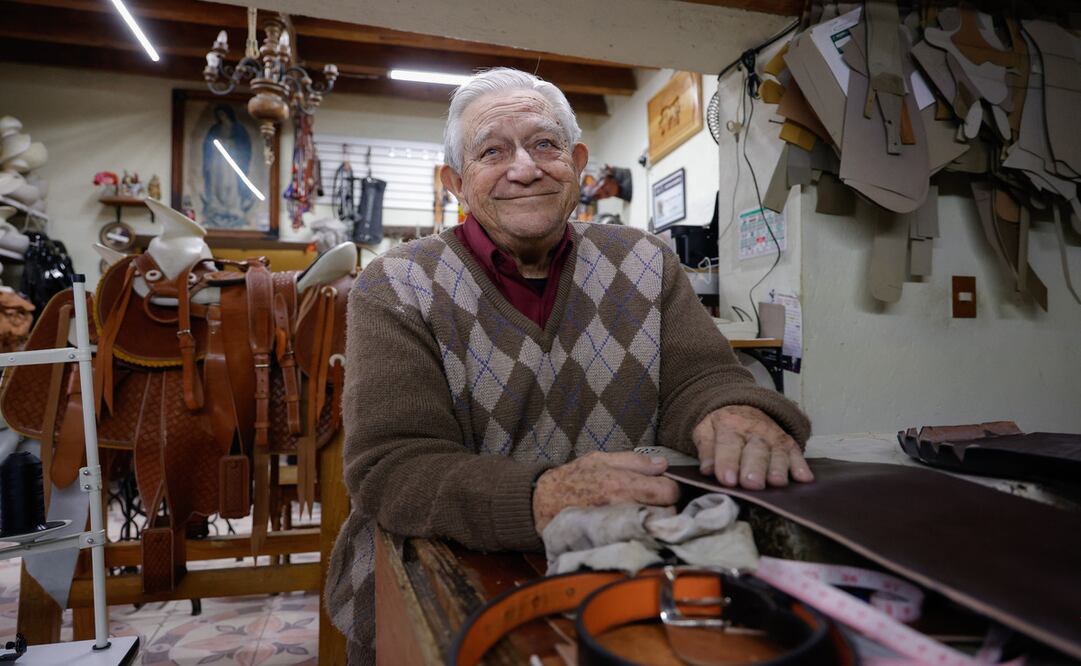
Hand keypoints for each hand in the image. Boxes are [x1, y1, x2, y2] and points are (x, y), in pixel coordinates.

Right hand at [532, 451, 679, 533]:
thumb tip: (663, 464)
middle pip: (668, 513)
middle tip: (655, 503)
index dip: (670, 489)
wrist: (543, 504)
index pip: (669, 491)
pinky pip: (641, 541)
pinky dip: (644, 536)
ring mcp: (619, 529)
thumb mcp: (599, 459)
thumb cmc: (573, 478)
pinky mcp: (613, 543)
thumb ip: (633, 461)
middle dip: (666, 508)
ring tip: (645, 515)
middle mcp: (623, 508)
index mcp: (623, 484)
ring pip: (657, 529)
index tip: (663, 488)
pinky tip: (636, 530)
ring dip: (656, 522)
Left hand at [692, 405, 813, 489]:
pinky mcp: (788, 443)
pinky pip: (796, 454)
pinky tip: (803, 478)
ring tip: (776, 482)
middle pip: (755, 451)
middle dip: (754, 468)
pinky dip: (801, 466)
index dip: (727, 462)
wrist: (744, 406)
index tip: (727, 480)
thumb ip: (705, 449)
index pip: (728, 444)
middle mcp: (754, 431)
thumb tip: (707, 470)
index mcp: (729, 426)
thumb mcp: (706, 430)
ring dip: (778, 468)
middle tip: (751, 484)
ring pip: (777, 453)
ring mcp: (774, 437)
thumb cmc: (723, 426)